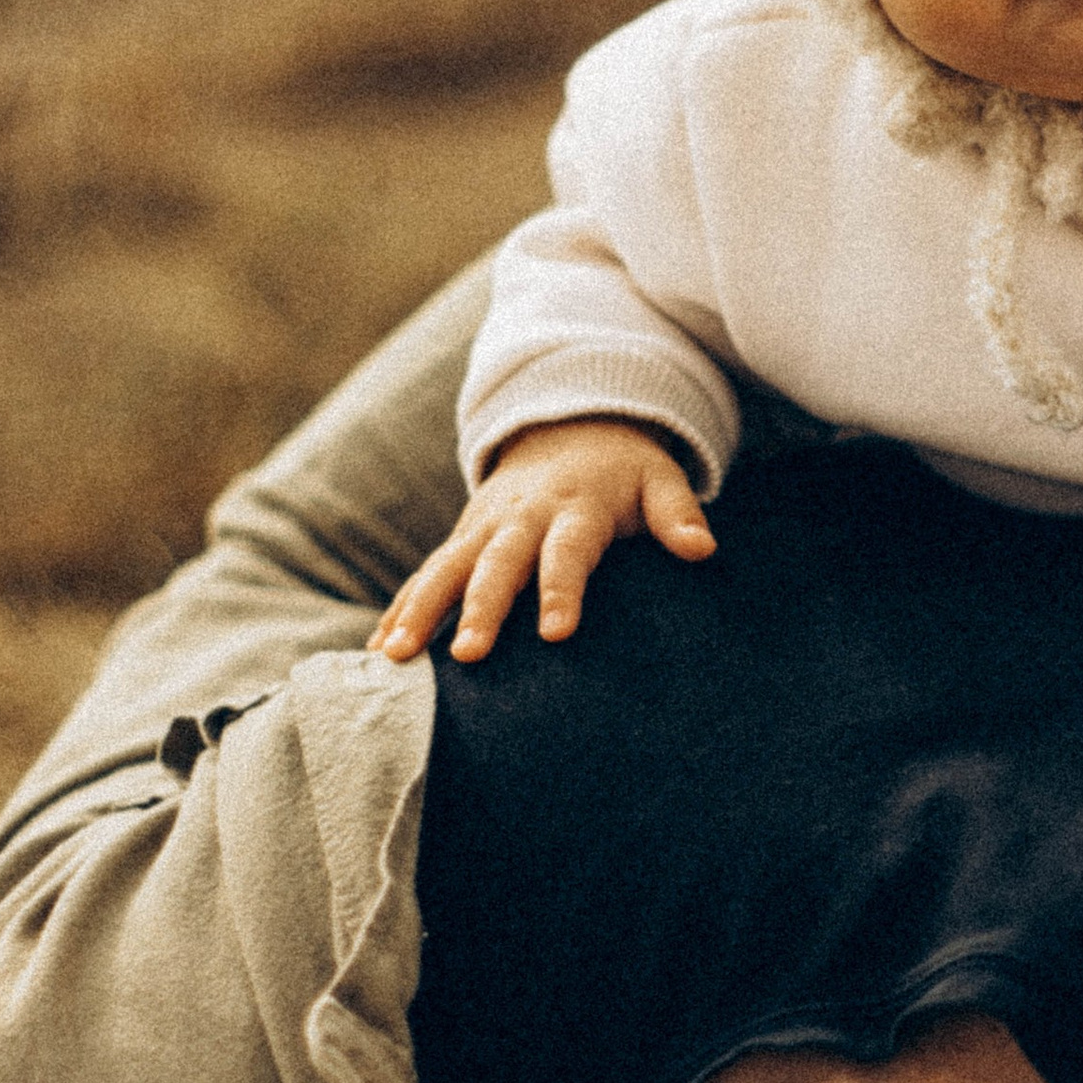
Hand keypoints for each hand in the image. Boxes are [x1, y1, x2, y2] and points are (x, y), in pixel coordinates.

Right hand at [369, 418, 714, 662]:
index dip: (562, 590)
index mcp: (574, 509)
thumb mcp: (658, 479)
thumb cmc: (622, 470)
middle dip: (479, 608)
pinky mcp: (461, 539)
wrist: (568, 426)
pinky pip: (426, 576)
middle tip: (467, 655)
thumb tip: (701, 548)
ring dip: (419, 610)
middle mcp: (520, 518)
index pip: (567, 552)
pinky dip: (401, 608)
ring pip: (445, 569)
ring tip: (395, 656)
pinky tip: (380, 650)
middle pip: (496, 565)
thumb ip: (676, 513)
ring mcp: (483, 528)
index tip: (557, 633)